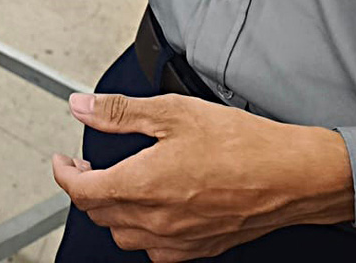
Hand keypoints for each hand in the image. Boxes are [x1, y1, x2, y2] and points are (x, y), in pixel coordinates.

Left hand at [51, 92, 352, 260]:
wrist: (291, 176)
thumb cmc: (241, 143)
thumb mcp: (173, 111)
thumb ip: (121, 112)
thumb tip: (82, 107)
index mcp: (143, 185)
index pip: (81, 190)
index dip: (64, 172)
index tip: (64, 159)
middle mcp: (156, 220)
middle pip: (98, 213)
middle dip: (85, 188)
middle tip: (89, 164)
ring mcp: (177, 240)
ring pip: (122, 235)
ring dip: (111, 211)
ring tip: (118, 184)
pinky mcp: (198, 248)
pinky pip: (153, 249)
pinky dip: (141, 230)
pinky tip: (152, 208)